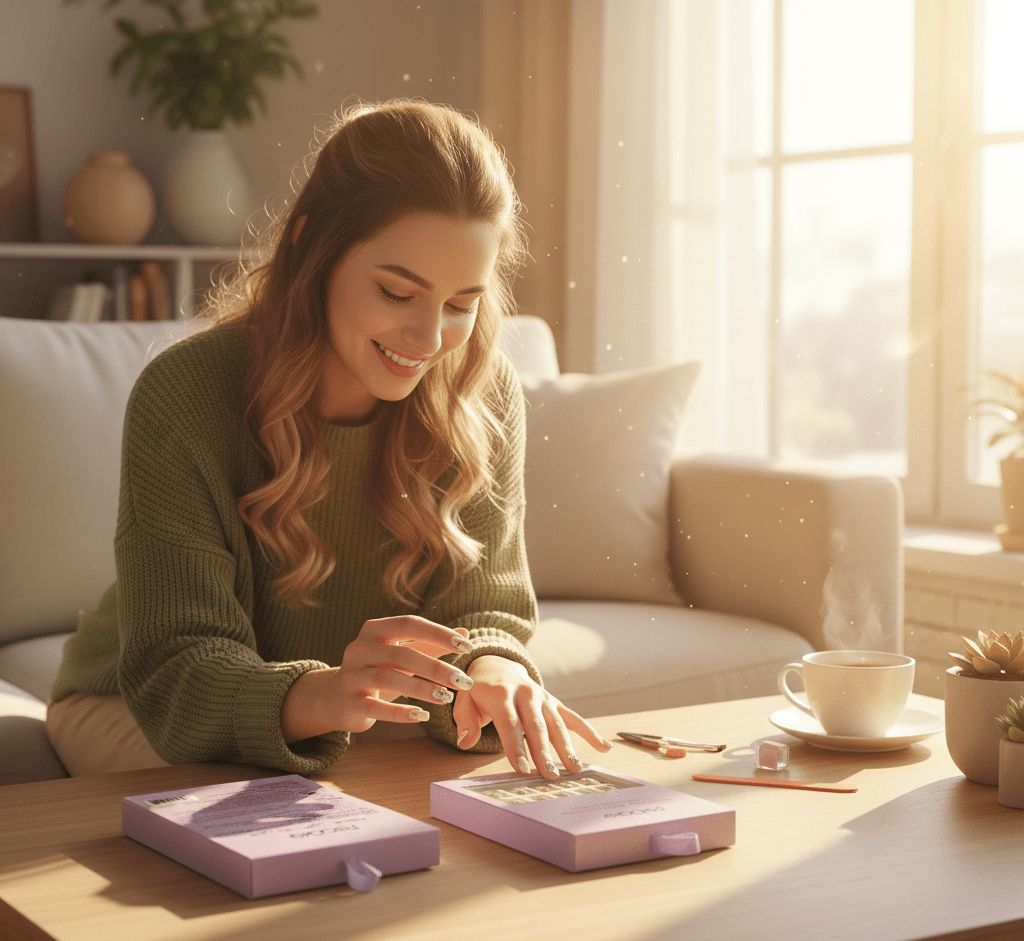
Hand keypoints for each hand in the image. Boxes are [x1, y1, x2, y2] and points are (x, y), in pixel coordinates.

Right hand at [280, 616, 473, 741]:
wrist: (337, 698)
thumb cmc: (378, 671)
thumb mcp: (402, 655)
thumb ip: (430, 645)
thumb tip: (464, 632)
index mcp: (374, 630)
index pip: (409, 624)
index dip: (438, 633)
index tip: (466, 645)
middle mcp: (359, 648)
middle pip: (401, 654)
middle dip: (436, 667)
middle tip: (464, 680)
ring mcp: (351, 676)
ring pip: (388, 679)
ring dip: (422, 688)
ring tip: (447, 698)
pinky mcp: (350, 702)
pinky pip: (377, 708)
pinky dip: (401, 713)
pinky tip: (422, 716)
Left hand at [453, 655, 612, 778]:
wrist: (497, 665)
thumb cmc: (479, 690)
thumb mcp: (465, 700)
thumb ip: (465, 721)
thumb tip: (464, 742)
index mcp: (501, 693)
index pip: (509, 723)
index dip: (515, 747)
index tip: (522, 770)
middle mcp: (525, 693)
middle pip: (536, 727)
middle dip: (544, 753)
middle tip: (550, 776)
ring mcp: (542, 697)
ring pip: (556, 724)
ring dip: (566, 747)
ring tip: (574, 769)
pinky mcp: (553, 702)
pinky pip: (573, 718)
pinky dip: (589, 732)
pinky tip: (603, 747)